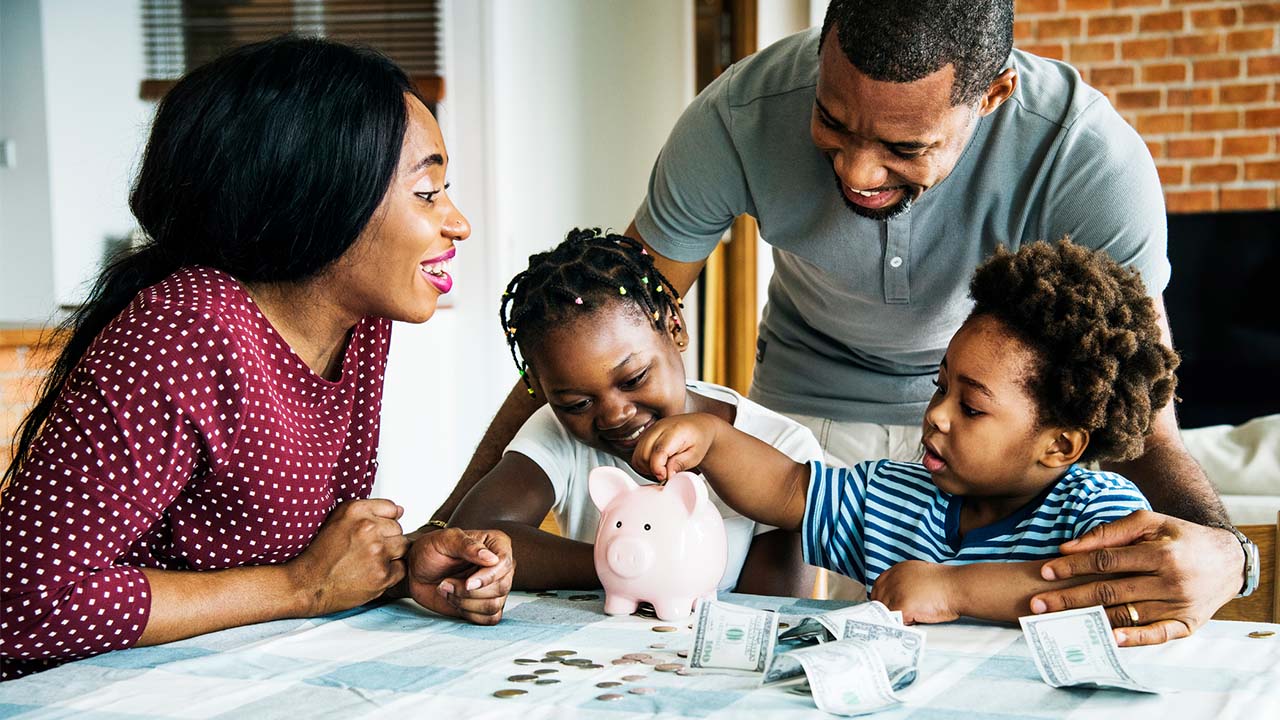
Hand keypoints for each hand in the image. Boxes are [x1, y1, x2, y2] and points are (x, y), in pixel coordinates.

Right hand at [286, 498, 407, 615]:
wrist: (307, 585)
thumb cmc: (321, 555)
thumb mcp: (338, 520)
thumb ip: (369, 511)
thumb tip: (401, 511)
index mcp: (356, 510)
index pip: (392, 509)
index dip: (383, 522)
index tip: (371, 532)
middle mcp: (367, 528)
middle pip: (398, 529)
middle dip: (386, 539)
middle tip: (366, 551)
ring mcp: (377, 551)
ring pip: (402, 547)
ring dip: (391, 555)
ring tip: (369, 561)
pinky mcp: (382, 574)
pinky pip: (401, 568)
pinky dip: (390, 573)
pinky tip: (371, 574)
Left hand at [406, 527, 514, 624]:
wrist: (416, 571)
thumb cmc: (430, 551)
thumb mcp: (444, 540)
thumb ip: (467, 546)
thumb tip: (492, 558)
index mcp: (496, 544)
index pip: (505, 563)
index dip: (488, 577)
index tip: (467, 582)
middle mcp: (500, 566)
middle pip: (502, 587)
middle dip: (469, 592)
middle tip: (446, 582)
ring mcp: (495, 587)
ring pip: (495, 605)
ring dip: (465, 603)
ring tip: (448, 590)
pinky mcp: (487, 605)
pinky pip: (490, 618)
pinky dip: (469, 614)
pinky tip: (455, 601)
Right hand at [631, 413, 718, 480]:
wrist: (698, 426)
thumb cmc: (698, 439)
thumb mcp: (695, 455)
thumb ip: (680, 464)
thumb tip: (667, 475)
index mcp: (674, 431)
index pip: (658, 451)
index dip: (658, 468)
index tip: (664, 477)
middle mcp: (658, 428)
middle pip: (644, 455)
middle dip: (652, 470)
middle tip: (666, 474)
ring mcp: (650, 431)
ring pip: (637, 456)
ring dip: (646, 468)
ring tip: (662, 469)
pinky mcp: (645, 436)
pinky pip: (637, 454)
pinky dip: (643, 464)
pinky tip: (656, 465)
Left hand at [870, 560, 959, 623]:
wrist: (958, 586)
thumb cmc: (947, 584)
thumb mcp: (921, 574)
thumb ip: (906, 582)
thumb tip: (897, 597)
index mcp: (897, 570)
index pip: (878, 586)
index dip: (882, 599)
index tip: (886, 609)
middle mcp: (893, 579)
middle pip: (878, 600)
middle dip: (886, 610)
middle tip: (898, 618)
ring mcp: (896, 592)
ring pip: (885, 612)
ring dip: (895, 618)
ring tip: (910, 619)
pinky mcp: (902, 606)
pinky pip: (895, 621)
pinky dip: (902, 625)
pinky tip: (913, 622)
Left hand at [1031, 510, 1241, 645]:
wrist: (1228, 560)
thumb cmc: (1180, 537)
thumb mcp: (1150, 522)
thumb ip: (1109, 532)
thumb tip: (1068, 547)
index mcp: (1160, 553)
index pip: (1106, 561)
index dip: (1073, 566)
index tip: (1046, 571)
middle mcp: (1170, 581)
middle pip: (1109, 591)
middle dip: (1069, 597)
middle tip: (1038, 604)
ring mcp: (1179, 606)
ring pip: (1126, 614)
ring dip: (1089, 619)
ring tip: (1059, 622)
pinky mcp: (1187, 625)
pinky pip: (1156, 635)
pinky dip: (1132, 639)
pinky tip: (1107, 639)